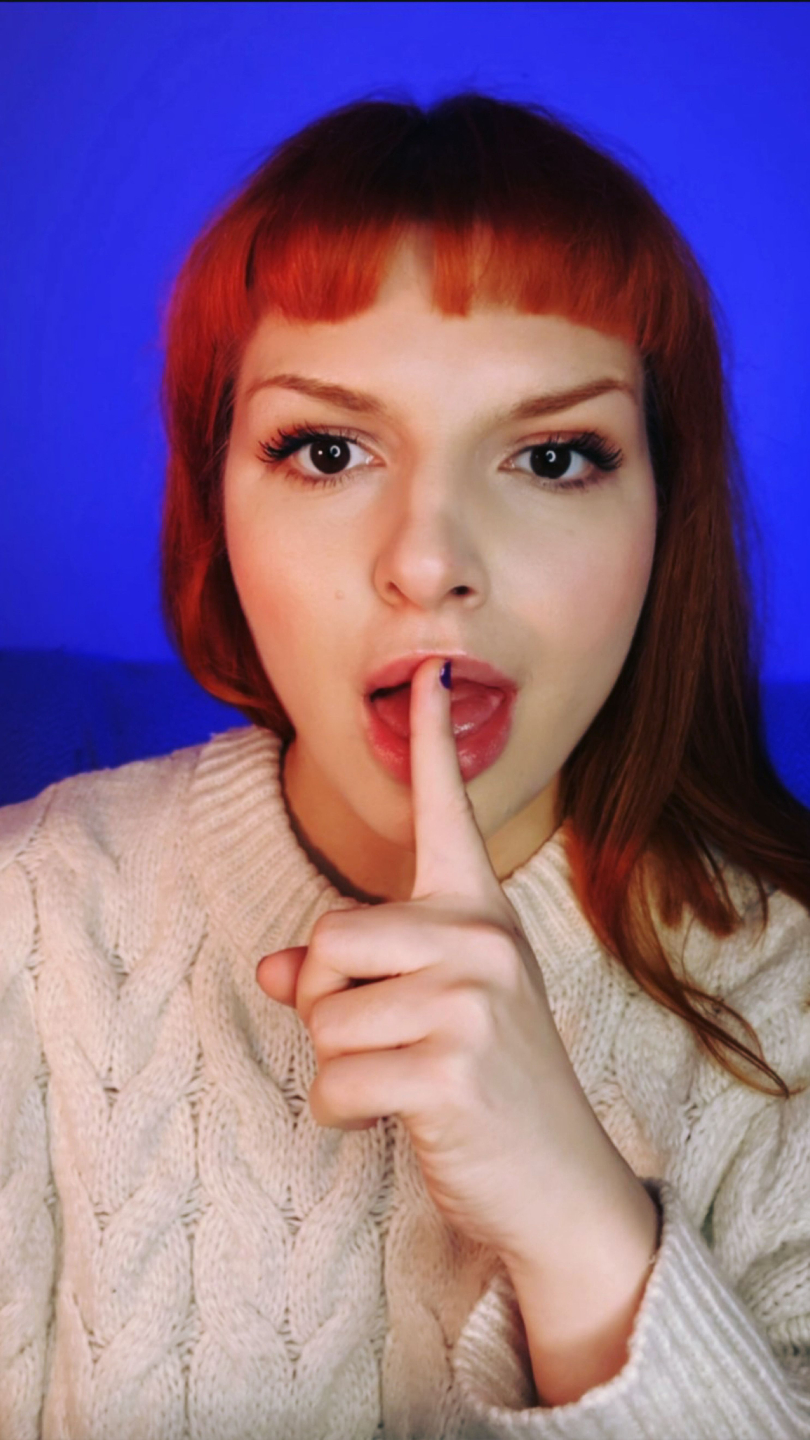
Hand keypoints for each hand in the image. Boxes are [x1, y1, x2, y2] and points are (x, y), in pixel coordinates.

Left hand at [256, 656, 640, 1271]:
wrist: (557, 1181)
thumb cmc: (486, 1082)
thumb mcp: (428, 1010)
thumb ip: (354, 974)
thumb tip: (272, 967)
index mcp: (479, 912)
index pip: (449, 810)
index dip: (433, 738)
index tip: (428, 669)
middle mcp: (481, 939)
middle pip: (330, 937)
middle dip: (330, 1004)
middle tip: (388, 1044)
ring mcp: (471, 1000)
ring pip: (321, 1016)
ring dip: (339, 1065)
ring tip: (404, 1083)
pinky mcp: (451, 1067)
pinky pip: (331, 1080)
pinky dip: (341, 1114)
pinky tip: (398, 1121)